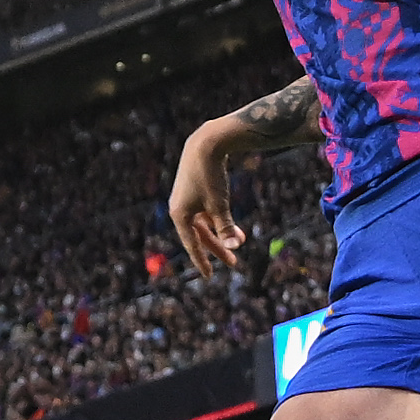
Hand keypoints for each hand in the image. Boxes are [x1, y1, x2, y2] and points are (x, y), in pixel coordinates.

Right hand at [169, 127, 243, 273]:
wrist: (206, 143)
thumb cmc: (210, 176)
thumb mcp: (219, 204)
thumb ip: (225, 227)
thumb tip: (233, 246)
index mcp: (180, 214)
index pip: (191, 244)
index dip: (202, 261)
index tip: (209, 276)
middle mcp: (180, 208)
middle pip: (199, 235)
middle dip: (217, 248)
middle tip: (233, 262)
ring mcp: (186, 199)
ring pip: (204, 224)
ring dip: (220, 233)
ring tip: (239, 240)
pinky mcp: (194, 189)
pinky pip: (205, 212)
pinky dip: (218, 220)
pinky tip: (231, 223)